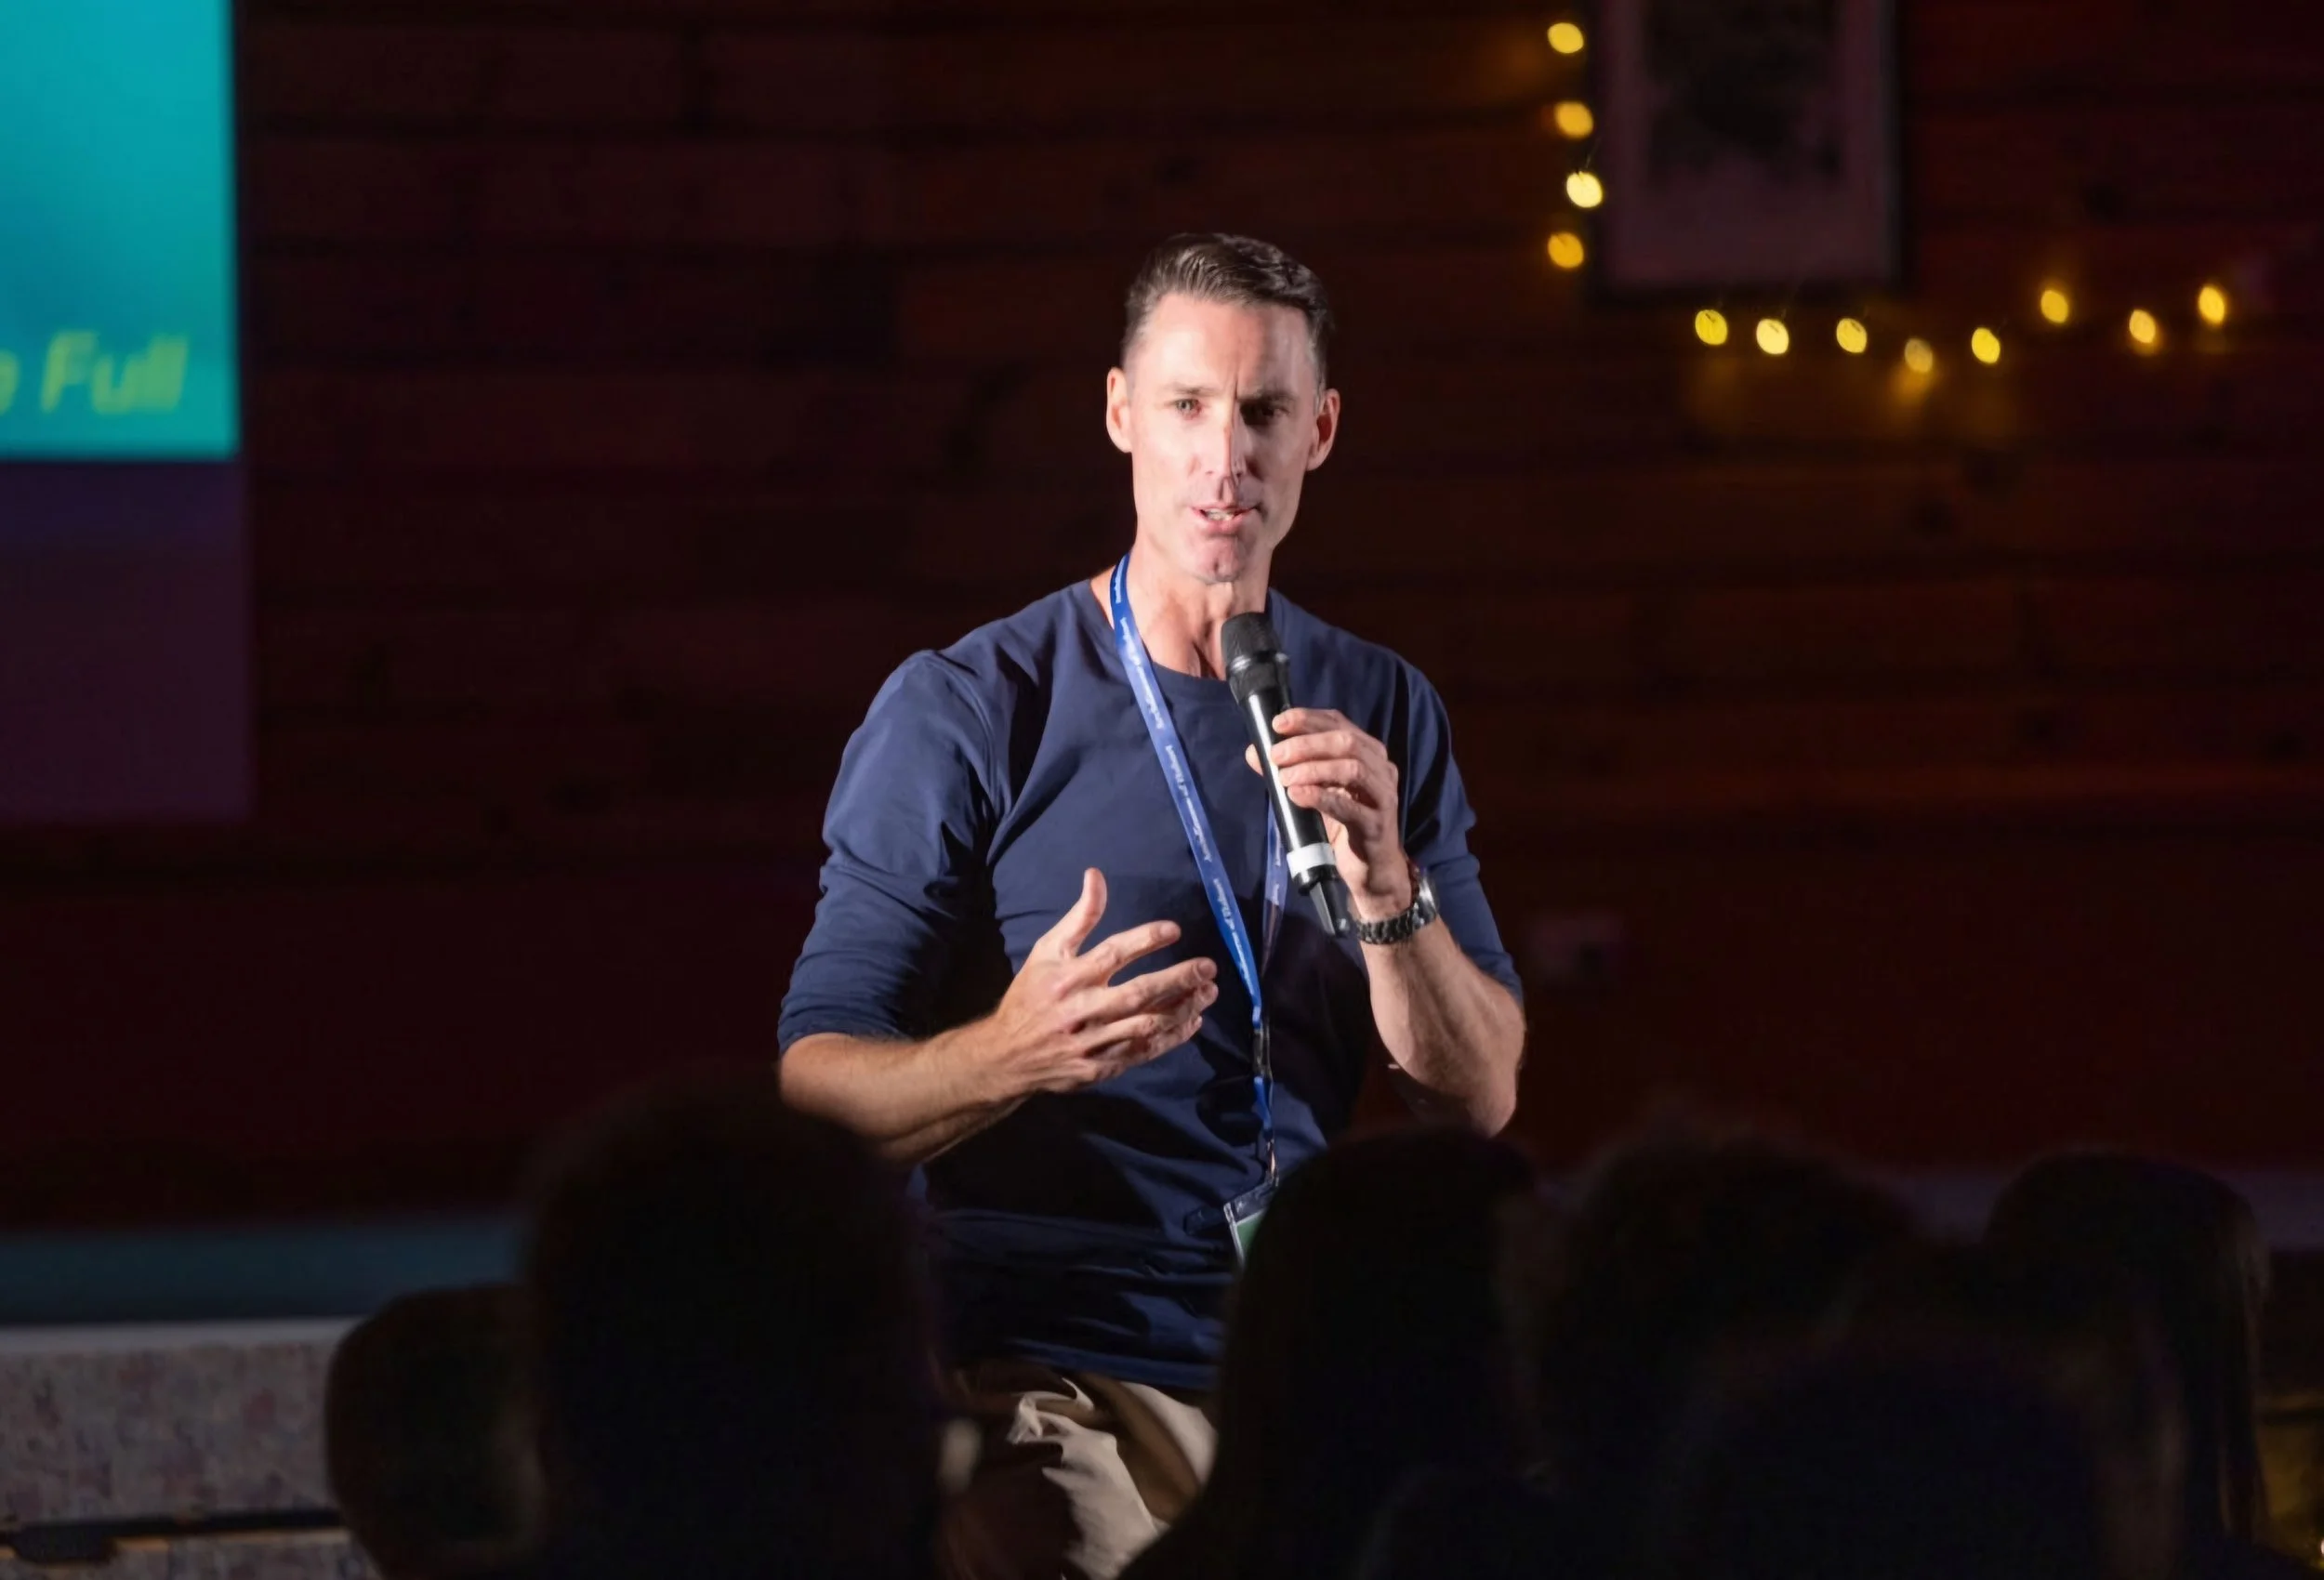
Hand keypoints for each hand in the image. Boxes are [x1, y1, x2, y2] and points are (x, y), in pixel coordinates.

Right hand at [969, 868, 1217, 1098]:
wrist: (1005, 1056)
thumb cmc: (1030, 997)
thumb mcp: (1046, 951)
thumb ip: (1078, 917)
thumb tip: (1096, 875)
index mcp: (1068, 977)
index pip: (1113, 953)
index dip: (1145, 939)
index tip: (1174, 930)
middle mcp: (1081, 1010)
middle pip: (1137, 993)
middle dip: (1177, 980)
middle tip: (1208, 967)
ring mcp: (1091, 1042)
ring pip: (1145, 1026)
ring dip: (1181, 1009)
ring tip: (1208, 992)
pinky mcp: (1098, 1069)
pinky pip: (1141, 1053)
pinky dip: (1170, 1039)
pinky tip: (1192, 1023)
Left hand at [1247, 707, 1413, 921]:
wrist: (1371, 870)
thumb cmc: (1343, 825)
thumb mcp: (1316, 792)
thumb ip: (1289, 770)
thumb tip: (1254, 753)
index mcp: (1368, 752)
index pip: (1339, 722)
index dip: (1308, 719)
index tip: (1277, 723)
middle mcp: (1381, 768)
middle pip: (1346, 741)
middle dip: (1306, 743)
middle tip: (1276, 755)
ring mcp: (1382, 795)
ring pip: (1352, 768)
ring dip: (1313, 769)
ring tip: (1284, 778)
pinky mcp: (1377, 825)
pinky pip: (1350, 807)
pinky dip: (1321, 797)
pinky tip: (1298, 795)